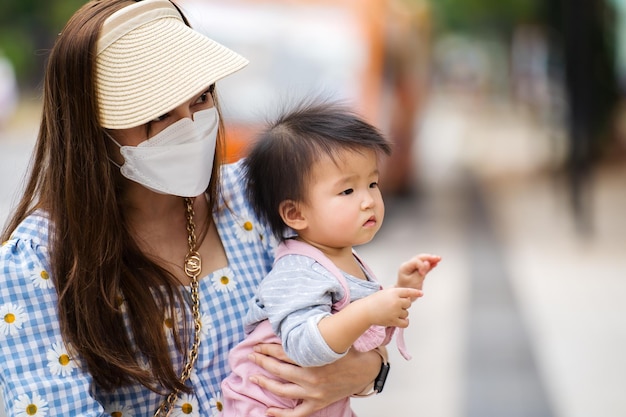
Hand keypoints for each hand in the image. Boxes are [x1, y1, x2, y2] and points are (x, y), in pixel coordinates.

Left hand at [248, 344, 380, 416]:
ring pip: (283, 390)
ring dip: (266, 383)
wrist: (366, 370)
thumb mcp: (333, 338)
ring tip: (253, 377)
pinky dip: (282, 414)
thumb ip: (316, 331)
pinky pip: (297, 413)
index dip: (268, 349)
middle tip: (251, 356)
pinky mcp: (318, 402)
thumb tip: (298, 320)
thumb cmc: (348, 351)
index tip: (257, 345)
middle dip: (262, 362)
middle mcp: (312, 377)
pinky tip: (268, 411)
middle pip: (279, 370)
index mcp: (315, 358)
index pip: (284, 353)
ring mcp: (314, 392)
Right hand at [356, 287, 421, 327]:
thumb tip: (408, 298)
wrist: (366, 311)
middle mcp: (396, 301)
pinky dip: (404, 322)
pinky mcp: (393, 321)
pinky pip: (405, 323)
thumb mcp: (385, 292)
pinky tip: (400, 320)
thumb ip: (396, 293)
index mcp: (394, 292)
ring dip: (402, 314)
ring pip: (407, 313)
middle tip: (395, 306)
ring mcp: (395, 311)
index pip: (408, 292)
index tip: (421, 293)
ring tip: (392, 312)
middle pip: (409, 304)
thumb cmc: (374, 301)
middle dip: (404, 305)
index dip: (415, 292)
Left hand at [397, 253, 440, 293]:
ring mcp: (412, 268)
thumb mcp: (415, 281)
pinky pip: (424, 266)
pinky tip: (435, 263)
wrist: (405, 296)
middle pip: (419, 258)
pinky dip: (430, 265)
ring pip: (422, 261)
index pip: (415, 261)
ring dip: (431, 260)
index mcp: (405, 267)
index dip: (422, 266)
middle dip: (429, 258)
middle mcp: (408, 266)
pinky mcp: (417, 271)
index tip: (423, 273)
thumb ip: (421, 272)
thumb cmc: (408, 289)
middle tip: (438, 258)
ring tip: (439, 258)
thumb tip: (427, 262)